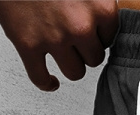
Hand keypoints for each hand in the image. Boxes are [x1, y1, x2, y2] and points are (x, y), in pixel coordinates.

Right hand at [0, 1, 120, 91]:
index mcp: (100, 7)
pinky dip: (46, 82)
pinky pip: (40, 78)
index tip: (91, 30)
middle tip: (75, 38)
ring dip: (70, 64)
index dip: (99, 34)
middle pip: (94, 58)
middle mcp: (80, 26)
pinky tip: (51, 81)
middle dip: (85, 50)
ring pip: (75, 72)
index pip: (110, 38)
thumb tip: (104, 15)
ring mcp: (54, 38)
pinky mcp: (28, 45)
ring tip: (64, 53)